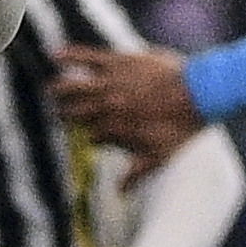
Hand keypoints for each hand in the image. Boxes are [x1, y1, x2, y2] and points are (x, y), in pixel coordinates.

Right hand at [52, 47, 203, 176]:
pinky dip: (71, 55)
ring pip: (75, 87)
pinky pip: (88, 58)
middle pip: (75, 112)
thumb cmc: (182, 127)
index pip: (88, 135)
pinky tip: (55, 53)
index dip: (84, 135)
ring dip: (60, 89)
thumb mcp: (160, 157)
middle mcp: (107, 108)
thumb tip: (120, 193)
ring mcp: (111, 84)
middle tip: (57, 113)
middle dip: (64, 113)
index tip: (84, 133)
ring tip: (47, 89)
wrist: (199, 94)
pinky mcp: (118, 62)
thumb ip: (137, 173)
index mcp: (114, 130)